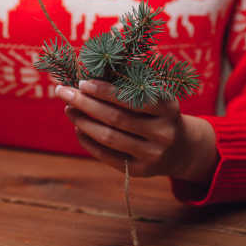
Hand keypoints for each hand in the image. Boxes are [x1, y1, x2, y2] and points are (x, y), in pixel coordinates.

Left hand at [55, 79, 218, 183]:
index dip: (104, 91)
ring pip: (108, 138)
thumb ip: (128, 83)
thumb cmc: (157, 113)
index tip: (82, 82)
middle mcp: (163, 132)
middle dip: (85, 103)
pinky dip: (87, 140)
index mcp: (167, 107)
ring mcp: (152, 154)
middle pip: (115, 118)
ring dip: (82, 122)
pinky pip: (106, 156)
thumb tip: (87, 74)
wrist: (182, 149)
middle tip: (63, 92)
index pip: (130, 99)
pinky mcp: (139, 171)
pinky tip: (78, 128)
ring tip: (69, 108)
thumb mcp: (154, 95)